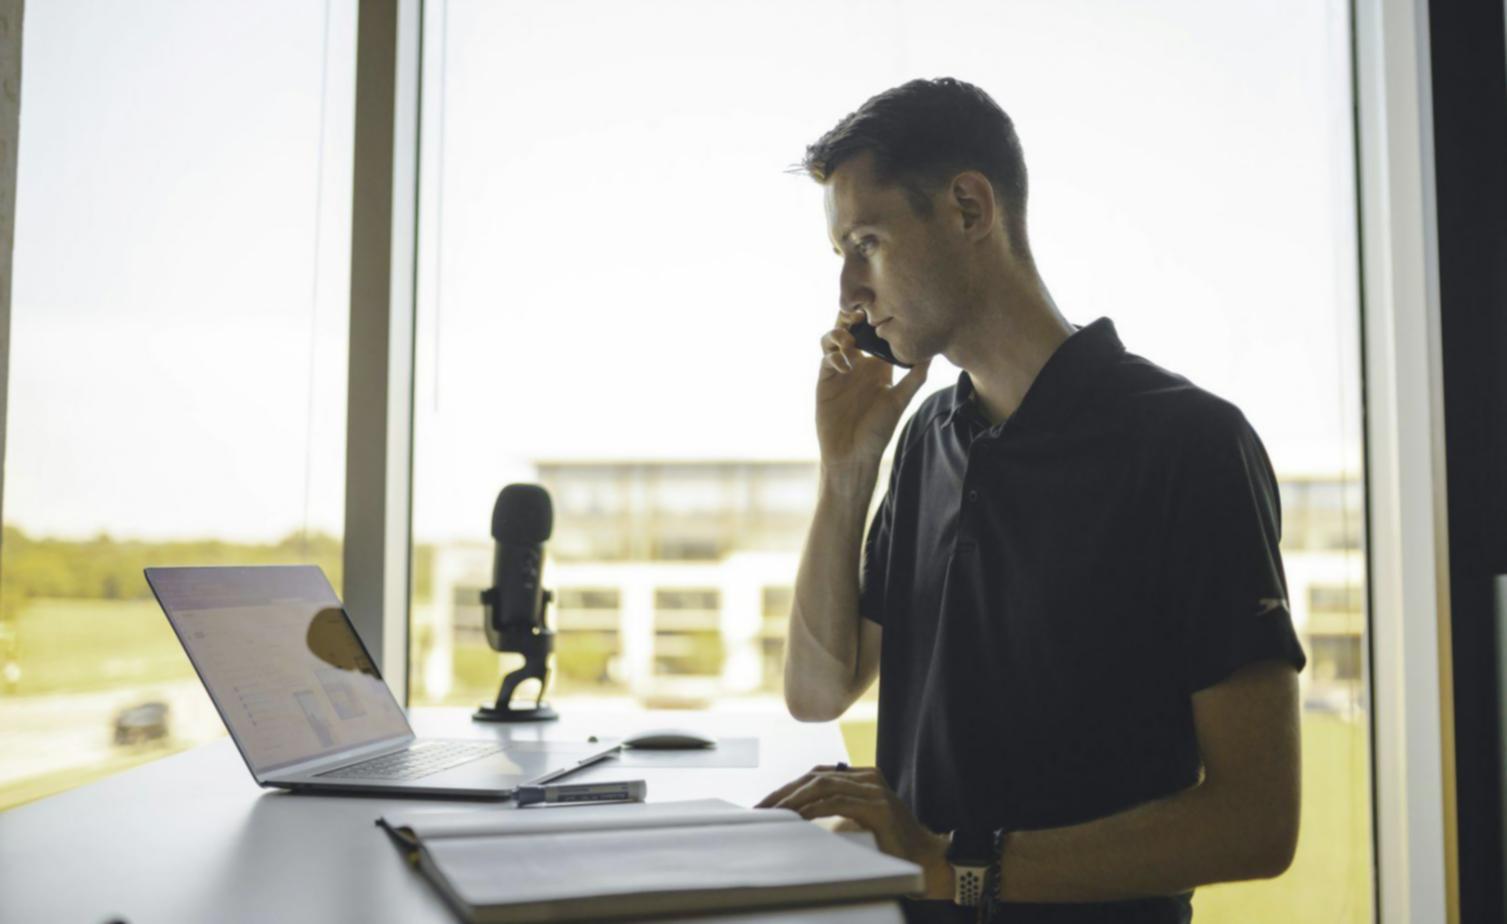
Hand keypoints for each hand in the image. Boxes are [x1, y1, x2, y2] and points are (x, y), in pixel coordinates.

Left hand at [755, 763, 952, 900]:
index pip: (818, 774)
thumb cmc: (889, 844)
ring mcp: (875, 790)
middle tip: (761, 809)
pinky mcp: (879, 807)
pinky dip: (814, 809)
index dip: (790, 786)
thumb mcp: (858, 820)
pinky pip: (838, 803)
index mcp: (863, 776)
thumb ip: (836, 810)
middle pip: (816, 776)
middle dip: (785, 792)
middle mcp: (868, 777)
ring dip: (794, 800)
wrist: (925, 859)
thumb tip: (797, 815)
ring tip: (773, 814)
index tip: (766, 803)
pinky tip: (798, 818)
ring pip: (824, 785)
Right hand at [817, 309, 930, 469]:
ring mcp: (840, 370)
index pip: (876, 334)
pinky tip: (845, 363)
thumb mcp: (900, 401)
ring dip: (839, 332)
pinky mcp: (825, 379)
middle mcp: (858, 364)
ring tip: (849, 339)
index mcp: (878, 366)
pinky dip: (834, 354)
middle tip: (860, 312)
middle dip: (852, 316)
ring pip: (834, 338)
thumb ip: (915, 377)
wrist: (852, 454)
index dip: (876, 318)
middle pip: (851, 329)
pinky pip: (826, 357)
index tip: (882, 309)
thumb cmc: (878, 431)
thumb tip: (932, 353)